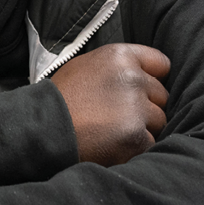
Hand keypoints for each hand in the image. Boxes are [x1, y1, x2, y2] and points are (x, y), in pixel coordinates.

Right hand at [51, 43, 169, 166]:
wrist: (42, 128)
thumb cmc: (61, 98)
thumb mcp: (86, 66)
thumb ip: (117, 68)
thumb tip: (144, 75)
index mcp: (120, 56)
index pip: (161, 65)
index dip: (153, 79)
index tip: (141, 91)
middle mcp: (132, 78)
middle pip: (161, 96)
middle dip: (146, 107)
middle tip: (116, 116)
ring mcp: (136, 108)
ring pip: (158, 121)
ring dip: (142, 129)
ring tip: (111, 131)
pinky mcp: (135, 136)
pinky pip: (150, 144)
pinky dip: (134, 149)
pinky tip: (111, 144)